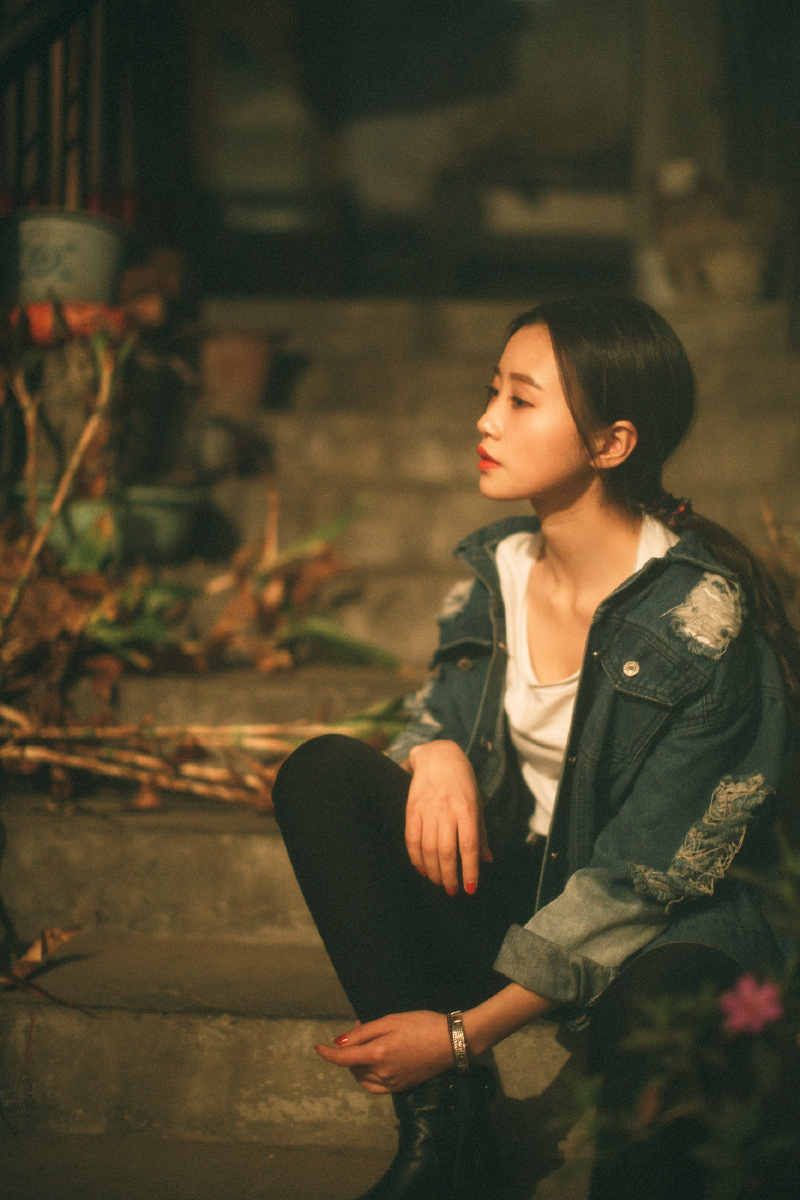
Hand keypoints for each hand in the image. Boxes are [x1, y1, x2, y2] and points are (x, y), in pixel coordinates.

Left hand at [315, 1011, 453, 1093]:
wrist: (451, 1042)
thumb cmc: (421, 1024)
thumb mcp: (391, 1020)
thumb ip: (363, 1032)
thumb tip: (339, 1042)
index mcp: (378, 1053)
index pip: (343, 1058)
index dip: (328, 1053)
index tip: (317, 1047)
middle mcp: (383, 1073)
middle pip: (353, 1067)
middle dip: (350, 1050)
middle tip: (362, 1029)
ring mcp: (393, 1083)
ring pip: (363, 1078)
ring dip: (357, 1064)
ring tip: (368, 1044)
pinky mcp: (402, 1087)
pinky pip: (375, 1087)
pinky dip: (367, 1077)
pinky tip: (374, 1064)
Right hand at [405, 740, 491, 893]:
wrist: (438, 756)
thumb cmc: (463, 783)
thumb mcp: (477, 804)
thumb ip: (480, 833)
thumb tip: (487, 861)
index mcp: (467, 809)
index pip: (468, 846)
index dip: (469, 870)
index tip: (470, 889)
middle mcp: (446, 810)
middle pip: (446, 851)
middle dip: (450, 876)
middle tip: (453, 891)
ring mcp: (427, 809)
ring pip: (428, 849)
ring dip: (434, 871)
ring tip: (440, 883)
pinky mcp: (411, 809)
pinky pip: (411, 839)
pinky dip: (416, 858)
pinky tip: (422, 870)